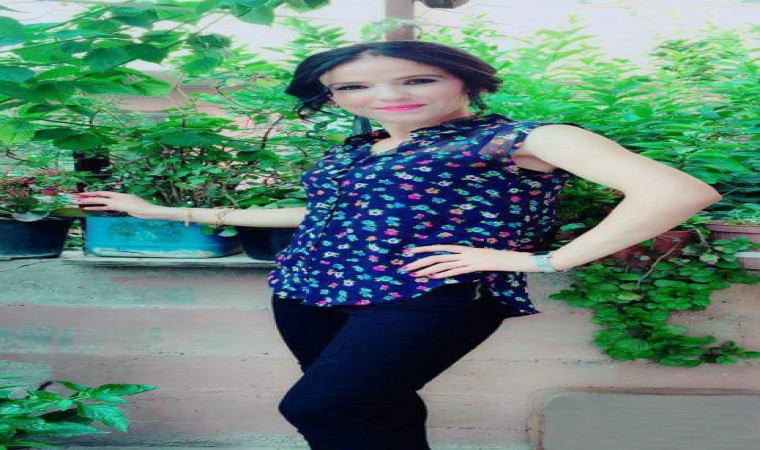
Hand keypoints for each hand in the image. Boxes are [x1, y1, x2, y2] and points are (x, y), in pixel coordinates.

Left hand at [73, 191, 164, 218]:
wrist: (148, 210)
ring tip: (75, 200)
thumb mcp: (132, 203)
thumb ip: (125, 203)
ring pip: (98, 199)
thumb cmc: (143, 207)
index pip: (102, 193)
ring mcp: (115, 201)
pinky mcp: (116, 207)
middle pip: (97, 195)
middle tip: (73, 196)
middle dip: (84, 196)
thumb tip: (122, 206)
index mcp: (118, 195)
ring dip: (86, 200)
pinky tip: (85, 207)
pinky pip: (102, 206)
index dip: (92, 194)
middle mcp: (115, 197)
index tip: (83, 194)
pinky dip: (93, 206)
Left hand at [400, 244, 539, 278]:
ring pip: (442, 263)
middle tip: (405, 267)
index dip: (423, 249)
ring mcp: (467, 259)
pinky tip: (431, 277)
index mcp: (462, 248)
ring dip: (426, 269)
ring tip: (414, 274)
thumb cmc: (492, 258)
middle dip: (419, 262)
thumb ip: (463, 260)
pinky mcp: (472, 267)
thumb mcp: (475, 257)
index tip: (409, 252)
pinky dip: (442, 273)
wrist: (508, 258)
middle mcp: (462, 252)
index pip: (438, 248)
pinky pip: (454, 270)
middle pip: (436, 256)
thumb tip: (451, 265)